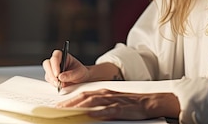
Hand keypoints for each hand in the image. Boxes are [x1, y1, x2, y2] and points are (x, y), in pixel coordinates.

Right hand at [42, 49, 89, 88]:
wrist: (81, 79)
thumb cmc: (80, 72)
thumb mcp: (79, 72)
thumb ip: (70, 74)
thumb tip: (60, 77)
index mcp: (62, 56)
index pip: (55, 57)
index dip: (55, 65)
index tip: (57, 74)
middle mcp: (56, 61)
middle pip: (47, 64)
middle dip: (51, 73)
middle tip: (57, 81)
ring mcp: (52, 69)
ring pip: (47, 73)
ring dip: (52, 80)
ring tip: (60, 85)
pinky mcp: (51, 76)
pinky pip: (48, 80)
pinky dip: (53, 83)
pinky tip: (59, 86)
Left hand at [57, 89, 179, 119]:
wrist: (150, 101)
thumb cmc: (131, 103)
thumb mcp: (112, 101)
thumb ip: (99, 105)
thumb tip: (85, 112)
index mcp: (102, 91)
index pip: (82, 95)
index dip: (69, 100)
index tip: (58, 107)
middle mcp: (105, 94)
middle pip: (83, 98)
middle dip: (69, 104)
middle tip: (57, 110)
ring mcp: (112, 101)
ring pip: (91, 103)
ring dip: (78, 107)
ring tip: (67, 112)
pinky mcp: (120, 108)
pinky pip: (106, 110)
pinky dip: (96, 113)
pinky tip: (89, 115)